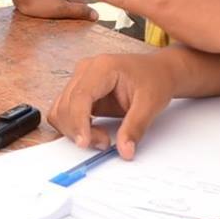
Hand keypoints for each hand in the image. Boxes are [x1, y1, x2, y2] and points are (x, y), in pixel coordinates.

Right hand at [48, 52, 178, 156]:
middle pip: (66, 105)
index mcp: (103, 67)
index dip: (78, 122)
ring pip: (61, 110)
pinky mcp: (79, 91)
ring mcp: (80, 80)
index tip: (84, 143)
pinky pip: (65, 112)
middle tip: (105, 143)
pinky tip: (93, 131)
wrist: (158, 71)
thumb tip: (125, 150)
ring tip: (101, 138)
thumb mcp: (150, 104)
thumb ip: (135, 128)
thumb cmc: (155, 80)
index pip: (80, 97)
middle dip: (80, 130)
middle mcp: (86, 70)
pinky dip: (74, 127)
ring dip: (74, 130)